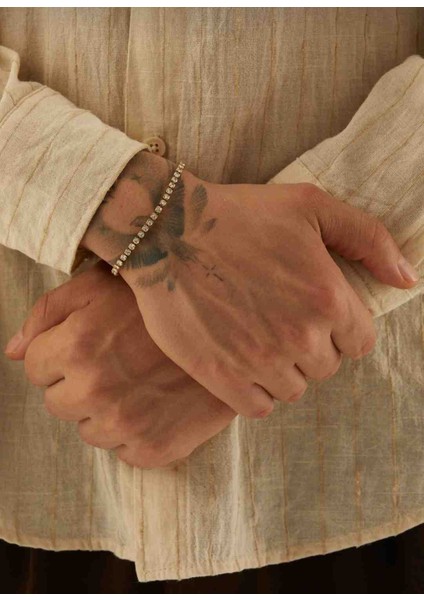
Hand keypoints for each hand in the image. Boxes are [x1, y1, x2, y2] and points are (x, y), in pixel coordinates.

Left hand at [5, 264, 234, 467]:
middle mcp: (96, 390)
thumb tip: (13, 351)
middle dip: (77, 382)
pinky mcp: (154, 450)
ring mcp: (126, 425)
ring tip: (140, 379)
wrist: (235, 329)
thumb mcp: (102, 283)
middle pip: (56, 403)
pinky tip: (157, 401)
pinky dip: (134, 431)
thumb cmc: (165, 302)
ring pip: (88, 430)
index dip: (59, 353)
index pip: (34, 368)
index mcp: (78, 345)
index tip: (90, 343)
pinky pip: (122, 451)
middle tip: (119, 360)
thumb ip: (49, 311)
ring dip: (105, 409)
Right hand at [81, 151, 418, 418]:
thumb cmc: (239, 214)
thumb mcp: (311, 206)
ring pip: (294, 389)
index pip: (360, 343)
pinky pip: (259, 406)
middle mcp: (300, 337)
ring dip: (284, 370)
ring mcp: (260, 361)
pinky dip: (257, 391)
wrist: (168, 232)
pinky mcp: (222, 376)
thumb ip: (369, 238)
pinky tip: (244, 363)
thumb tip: (408, 279)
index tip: (316, 314)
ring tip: (261, 339)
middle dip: (312, 347)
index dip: (341, 329)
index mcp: (327, 298)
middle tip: (281, 319)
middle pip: (327, 367)